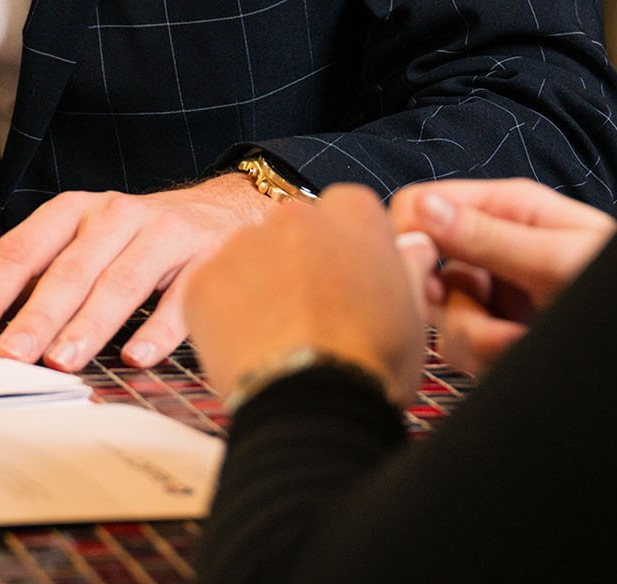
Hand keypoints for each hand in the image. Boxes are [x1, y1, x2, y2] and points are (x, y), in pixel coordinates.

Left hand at [0, 174, 273, 369]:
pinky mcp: (206, 258)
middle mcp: (115, 215)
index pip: (20, 251)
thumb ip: (13, 281)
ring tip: (62, 362)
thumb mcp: (68, 247)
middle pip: (69, 270)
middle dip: (37, 315)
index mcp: (72, 212)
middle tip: (10, 356)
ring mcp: (163, 234)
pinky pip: (179, 297)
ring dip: (89, 324)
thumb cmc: (130, 241)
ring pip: (120, 282)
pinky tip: (136, 355)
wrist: (223, 211)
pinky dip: (158, 329)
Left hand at [181, 184, 426, 406]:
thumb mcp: (412, 314)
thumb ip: (408, 267)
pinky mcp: (203, 278)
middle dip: (299, 260)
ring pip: (251, 254)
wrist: (312, 406)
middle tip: (311, 312)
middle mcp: (296, 215)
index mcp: (354, 214)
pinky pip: (213, 286)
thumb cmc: (371, 363)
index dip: (347, 248)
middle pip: (295, 229)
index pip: (347, 210)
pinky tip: (246, 343)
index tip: (347, 280)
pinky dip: (223, 309)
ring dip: (259, 282)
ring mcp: (244, 243)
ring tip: (277, 335)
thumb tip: (413, 244)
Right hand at [388, 177, 616, 373]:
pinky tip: (523, 354)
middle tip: (489, 321)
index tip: (429, 276)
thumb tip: (424, 210)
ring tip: (522, 342)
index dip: (411, 239)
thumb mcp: (559, 259)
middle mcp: (489, 246)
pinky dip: (488, 358)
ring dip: (476, 338)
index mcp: (504, 208)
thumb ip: (491, 237)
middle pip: (422, 269)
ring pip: (439, 316)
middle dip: (452, 304)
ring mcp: (491, 291)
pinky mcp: (497, 332)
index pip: (420, 204)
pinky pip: (462, 348)